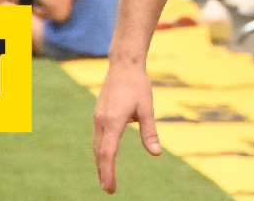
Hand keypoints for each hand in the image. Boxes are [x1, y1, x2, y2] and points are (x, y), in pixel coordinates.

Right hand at [94, 63, 161, 193]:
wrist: (124, 65)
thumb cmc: (138, 86)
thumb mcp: (147, 109)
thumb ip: (150, 132)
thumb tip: (156, 153)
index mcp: (113, 122)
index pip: (108, 154)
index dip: (108, 173)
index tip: (111, 188)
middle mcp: (102, 122)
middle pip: (100, 153)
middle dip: (103, 172)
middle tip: (109, 189)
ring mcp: (98, 118)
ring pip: (97, 146)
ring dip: (101, 162)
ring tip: (106, 177)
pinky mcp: (99, 114)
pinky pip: (98, 137)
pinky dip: (101, 150)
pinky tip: (105, 156)